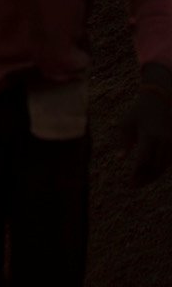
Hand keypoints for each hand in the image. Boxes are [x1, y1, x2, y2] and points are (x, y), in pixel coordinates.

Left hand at [129, 64, 171, 183]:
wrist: (159, 101)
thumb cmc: (138, 113)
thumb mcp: (126, 124)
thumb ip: (123, 142)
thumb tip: (120, 159)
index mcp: (149, 135)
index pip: (144, 161)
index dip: (137, 174)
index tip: (129, 183)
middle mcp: (163, 141)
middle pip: (155, 167)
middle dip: (144, 178)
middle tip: (133, 185)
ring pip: (164, 167)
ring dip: (153, 176)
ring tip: (140, 182)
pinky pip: (169, 162)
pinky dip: (160, 170)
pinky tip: (150, 174)